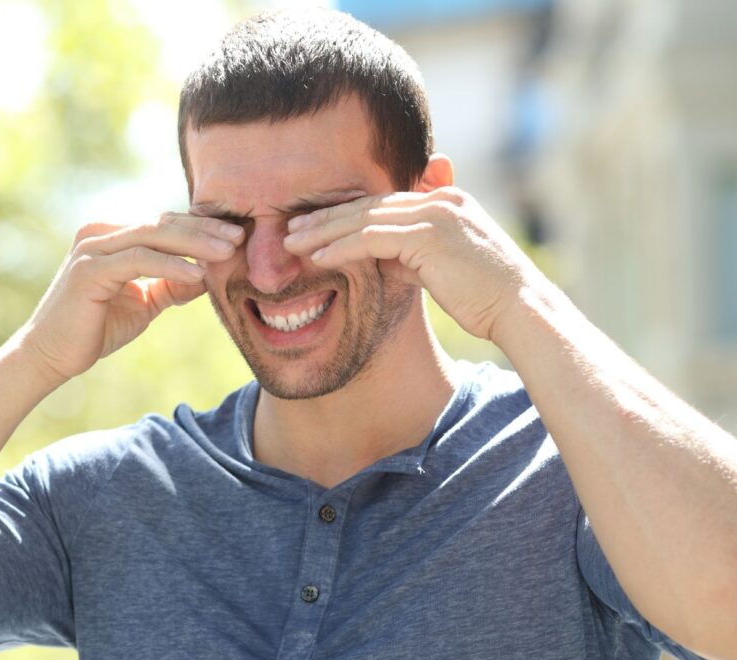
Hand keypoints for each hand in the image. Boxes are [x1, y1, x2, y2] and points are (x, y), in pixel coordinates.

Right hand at [17, 213, 243, 383]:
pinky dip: (170, 265)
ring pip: (153, 236)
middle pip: (162, 223)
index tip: (237, 236)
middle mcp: (100, 234)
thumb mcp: (143, 304)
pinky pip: (138, 260)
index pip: (164, 225)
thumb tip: (208, 275)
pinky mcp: (89, 269)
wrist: (51, 356)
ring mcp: (92, 248)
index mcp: (112, 237)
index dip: (201, 229)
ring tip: (227, 252)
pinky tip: (198, 274)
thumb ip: (171, 285)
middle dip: (204, 229)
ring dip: (194, 243)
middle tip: (240, 236)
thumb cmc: (95, 329)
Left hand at [282, 186, 546, 341]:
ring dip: (324, 230)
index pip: (383, 201)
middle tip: (291, 227)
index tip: (313, 224)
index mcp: (447, 200)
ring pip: (364, 218)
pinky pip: (372, 238)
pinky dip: (341, 248)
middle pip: (369, 203)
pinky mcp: (429, 236)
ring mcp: (437, 214)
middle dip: (326, 216)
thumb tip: (383, 262)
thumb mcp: (442, 270)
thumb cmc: (485, 298)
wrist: (520, 310)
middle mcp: (442, 198)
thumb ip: (412, 258)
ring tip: (291, 242)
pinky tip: (318, 258)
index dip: (345, 213)